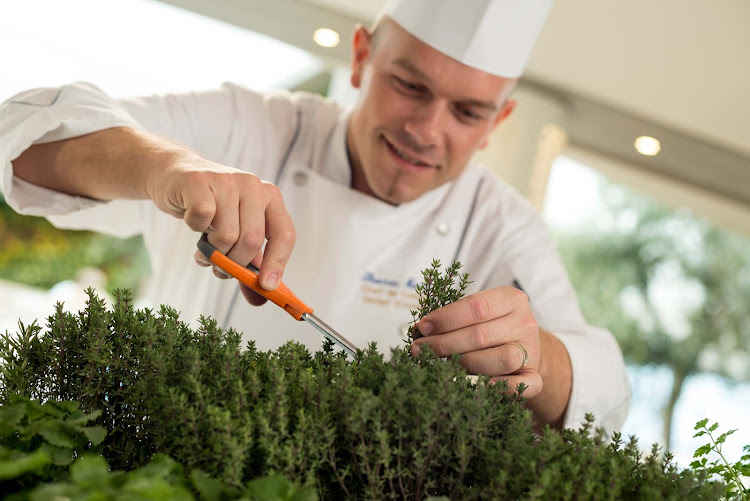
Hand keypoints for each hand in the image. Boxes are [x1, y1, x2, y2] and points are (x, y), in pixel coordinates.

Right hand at [145, 151, 295, 301]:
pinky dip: (195, 230)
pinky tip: (193, 222)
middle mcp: (252, 185)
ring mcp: (226, 180)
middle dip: (234, 263)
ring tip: (205, 248)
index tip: (267, 286)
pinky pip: (202, 219)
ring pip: (226, 235)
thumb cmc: (211, 208)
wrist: (175, 177)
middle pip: (252, 240)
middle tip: (221, 269)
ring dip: (213, 252)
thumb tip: (260, 300)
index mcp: (270, 197)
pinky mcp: (198, 181)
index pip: (284, 234)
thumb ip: (249, 266)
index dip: (277, 263)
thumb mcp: (235, 234)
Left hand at [411, 286, 542, 396]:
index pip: (476, 306)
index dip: (446, 318)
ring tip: (442, 366)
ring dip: (466, 364)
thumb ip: (454, 317)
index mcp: (511, 299)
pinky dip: (501, 387)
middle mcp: (525, 323)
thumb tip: (420, 330)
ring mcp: (531, 350)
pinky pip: (523, 385)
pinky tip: (478, 386)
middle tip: (419, 350)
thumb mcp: (478, 313)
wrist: (526, 347)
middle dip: (444, 344)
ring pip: (501, 359)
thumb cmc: (492, 326)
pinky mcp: (535, 375)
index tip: (423, 327)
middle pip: (481, 334)